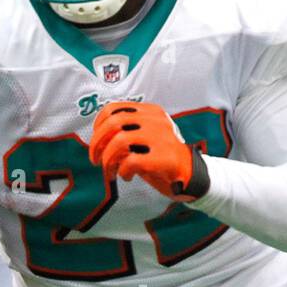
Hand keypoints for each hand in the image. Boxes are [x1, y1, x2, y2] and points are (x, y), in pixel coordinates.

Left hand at [89, 101, 208, 199]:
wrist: (190, 174)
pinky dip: (122, 171)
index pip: (114, 108)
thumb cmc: (162, 157)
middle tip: (95, 160)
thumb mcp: (144, 139)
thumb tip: (97, 142)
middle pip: (113, 123)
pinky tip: (127, 177)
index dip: (98, 125)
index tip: (96, 140)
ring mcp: (161, 137)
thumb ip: (125, 134)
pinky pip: (131, 161)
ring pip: (119, 141)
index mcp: (150, 112)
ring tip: (110, 172)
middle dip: (97, 143)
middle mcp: (155, 120)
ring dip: (108, 159)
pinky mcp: (164, 157)